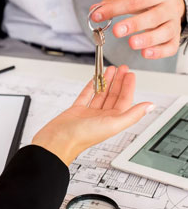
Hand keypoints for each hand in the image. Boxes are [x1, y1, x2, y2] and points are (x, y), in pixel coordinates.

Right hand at [32, 65, 153, 165]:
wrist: (57, 140)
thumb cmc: (82, 137)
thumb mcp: (112, 124)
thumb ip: (132, 115)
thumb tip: (150, 106)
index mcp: (112, 121)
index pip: (124, 101)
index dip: (128, 87)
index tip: (130, 75)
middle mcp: (102, 117)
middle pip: (113, 96)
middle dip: (118, 81)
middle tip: (122, 68)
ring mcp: (89, 113)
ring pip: (100, 94)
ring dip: (106, 81)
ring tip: (110, 69)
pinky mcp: (76, 110)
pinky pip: (86, 95)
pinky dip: (91, 86)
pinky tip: (94, 79)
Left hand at [90, 0, 184, 58]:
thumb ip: (113, 2)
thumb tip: (95, 10)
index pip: (136, 0)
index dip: (115, 9)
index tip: (98, 16)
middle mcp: (169, 7)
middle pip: (153, 17)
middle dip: (134, 25)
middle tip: (116, 31)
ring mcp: (173, 23)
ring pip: (164, 33)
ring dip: (147, 39)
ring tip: (132, 43)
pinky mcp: (174, 37)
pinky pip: (170, 47)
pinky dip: (158, 52)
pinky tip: (145, 53)